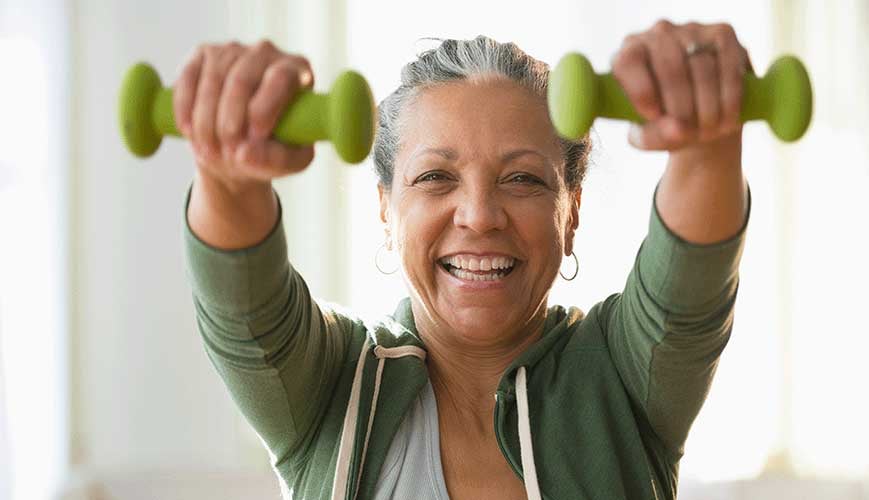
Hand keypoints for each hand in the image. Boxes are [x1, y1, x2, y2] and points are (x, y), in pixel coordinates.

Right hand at [173, 40, 315, 190]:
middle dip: (230, 123)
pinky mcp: (203, 54)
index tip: (254, 138)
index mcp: (299, 70)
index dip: (264, 108)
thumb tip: (246, 153)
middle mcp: (267, 52)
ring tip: (210, 152)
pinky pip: (188, 79)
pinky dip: (186, 109)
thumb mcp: (290, 162)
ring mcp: (234, 50)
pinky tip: (190, 132)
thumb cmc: (274, 148)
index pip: (280, 78)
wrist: (241, 145)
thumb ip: (277, 160)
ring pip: (213, 82)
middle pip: (241, 81)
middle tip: (228, 155)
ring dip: (206, 122)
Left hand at [612, 20, 752, 151]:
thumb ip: (652, 136)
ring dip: (707, 108)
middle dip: (681, 108)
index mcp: (630, 53)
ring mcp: (692, 30)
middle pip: (670, 68)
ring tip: (707, 132)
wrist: (702, 114)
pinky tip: (726, 119)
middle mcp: (658, 34)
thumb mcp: (649, 137)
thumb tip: (678, 129)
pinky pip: (728, 68)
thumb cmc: (665, 124)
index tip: (654, 117)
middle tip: (687, 133)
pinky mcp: (723, 34)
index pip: (629, 62)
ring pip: (702, 68)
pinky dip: (729, 99)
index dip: (641, 91)